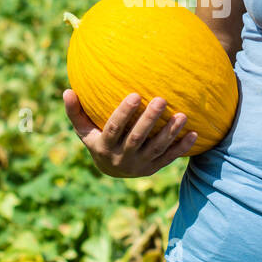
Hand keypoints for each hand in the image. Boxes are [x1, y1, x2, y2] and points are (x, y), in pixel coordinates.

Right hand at [63, 89, 198, 177]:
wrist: (111, 170)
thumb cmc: (97, 140)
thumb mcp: (84, 130)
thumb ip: (75, 112)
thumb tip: (66, 90)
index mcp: (105, 146)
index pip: (115, 128)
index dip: (124, 113)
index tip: (136, 94)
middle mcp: (122, 157)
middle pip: (137, 138)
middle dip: (150, 120)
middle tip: (162, 99)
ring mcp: (140, 164)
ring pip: (156, 148)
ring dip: (170, 133)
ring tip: (183, 115)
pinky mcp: (153, 168)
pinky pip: (169, 158)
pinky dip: (182, 148)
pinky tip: (195, 134)